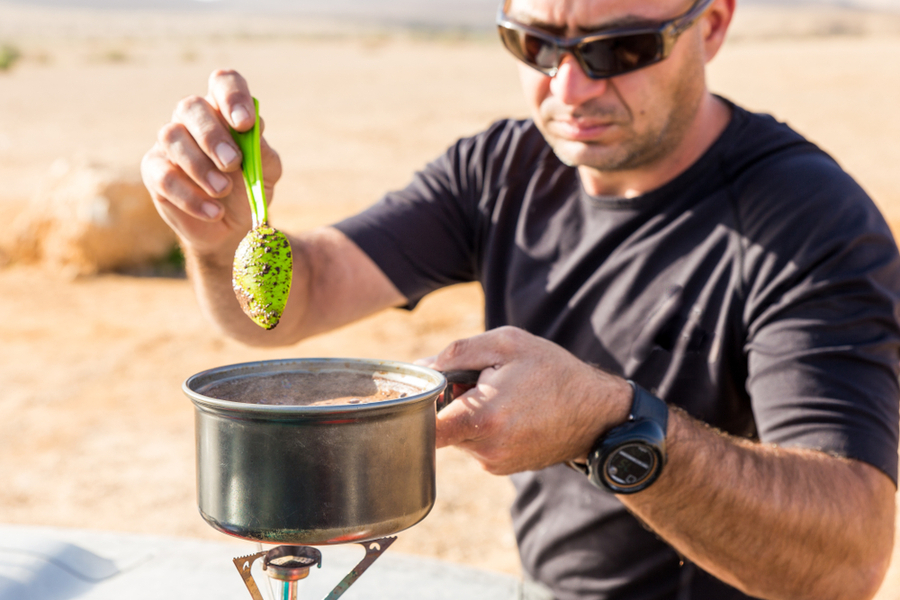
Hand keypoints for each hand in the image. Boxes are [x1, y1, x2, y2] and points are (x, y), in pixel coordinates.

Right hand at [140, 69, 282, 257]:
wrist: (231, 226)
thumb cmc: (249, 189)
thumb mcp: (266, 172)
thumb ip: (262, 153)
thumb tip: (253, 132)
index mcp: (224, 110)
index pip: (223, 82)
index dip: (232, 96)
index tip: (245, 123)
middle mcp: (193, 119)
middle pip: (191, 106)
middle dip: (212, 135)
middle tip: (233, 163)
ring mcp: (170, 143)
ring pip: (172, 136)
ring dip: (200, 166)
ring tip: (223, 190)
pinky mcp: (154, 171)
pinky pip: (164, 176)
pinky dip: (191, 197)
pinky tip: (214, 211)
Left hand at [420, 326, 631, 474]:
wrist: (596, 412)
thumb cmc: (552, 371)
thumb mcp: (506, 343)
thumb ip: (457, 352)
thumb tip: (421, 367)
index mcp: (482, 418)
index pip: (423, 428)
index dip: (413, 408)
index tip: (420, 392)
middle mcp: (485, 448)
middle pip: (440, 425)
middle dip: (450, 401)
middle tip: (479, 381)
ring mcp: (493, 463)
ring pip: (458, 434)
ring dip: (468, 414)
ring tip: (503, 396)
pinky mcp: (501, 467)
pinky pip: (476, 443)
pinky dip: (483, 427)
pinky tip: (511, 412)